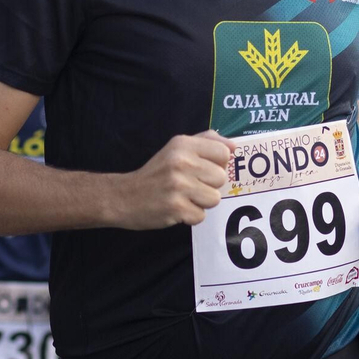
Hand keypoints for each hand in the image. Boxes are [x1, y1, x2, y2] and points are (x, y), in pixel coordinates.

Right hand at [114, 132, 232, 228]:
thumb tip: (234, 146)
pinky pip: (201, 216)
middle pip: (221, 178)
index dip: (217, 165)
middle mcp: (181, 162)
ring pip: (214, 199)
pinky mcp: (175, 208)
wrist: (124, 196)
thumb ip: (206, 142)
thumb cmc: (156, 173)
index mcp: (183, 144)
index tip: (203, 170)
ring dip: (201, 203)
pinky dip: (190, 216)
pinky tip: (177, 208)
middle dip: (209, 186)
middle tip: (189, 186)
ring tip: (184, 198)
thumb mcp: (176, 149)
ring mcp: (178, 186)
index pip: (223, 153)